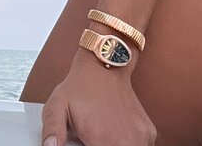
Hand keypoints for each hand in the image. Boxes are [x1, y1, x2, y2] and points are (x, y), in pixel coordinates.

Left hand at [41, 49, 156, 145]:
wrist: (106, 63)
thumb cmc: (81, 85)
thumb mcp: (56, 106)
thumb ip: (52, 130)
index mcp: (103, 140)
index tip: (86, 143)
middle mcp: (127, 140)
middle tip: (92, 140)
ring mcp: (141, 136)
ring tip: (103, 137)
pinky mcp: (149, 132)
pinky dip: (129, 144)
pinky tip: (115, 137)